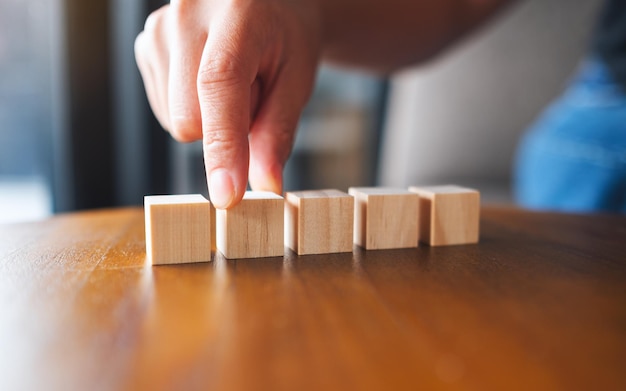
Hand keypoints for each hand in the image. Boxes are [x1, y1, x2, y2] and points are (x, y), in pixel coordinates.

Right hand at [135, 0, 320, 207]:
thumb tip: (264, 186)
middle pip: (189, 117)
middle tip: (254, 95)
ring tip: (233, 81)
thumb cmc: (286, 37)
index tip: (228, 195)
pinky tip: (208, 81)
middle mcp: (187, 14)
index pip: (220, 85)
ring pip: (175, 120)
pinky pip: (166, 111)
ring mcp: (158, 28)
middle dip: (224, 130)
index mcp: (237, 11)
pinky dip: (193, 110)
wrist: (266, 3)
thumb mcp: (297, 79)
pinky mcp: (145, 45)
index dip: (223, 145)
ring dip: (209, 118)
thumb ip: (277, 132)